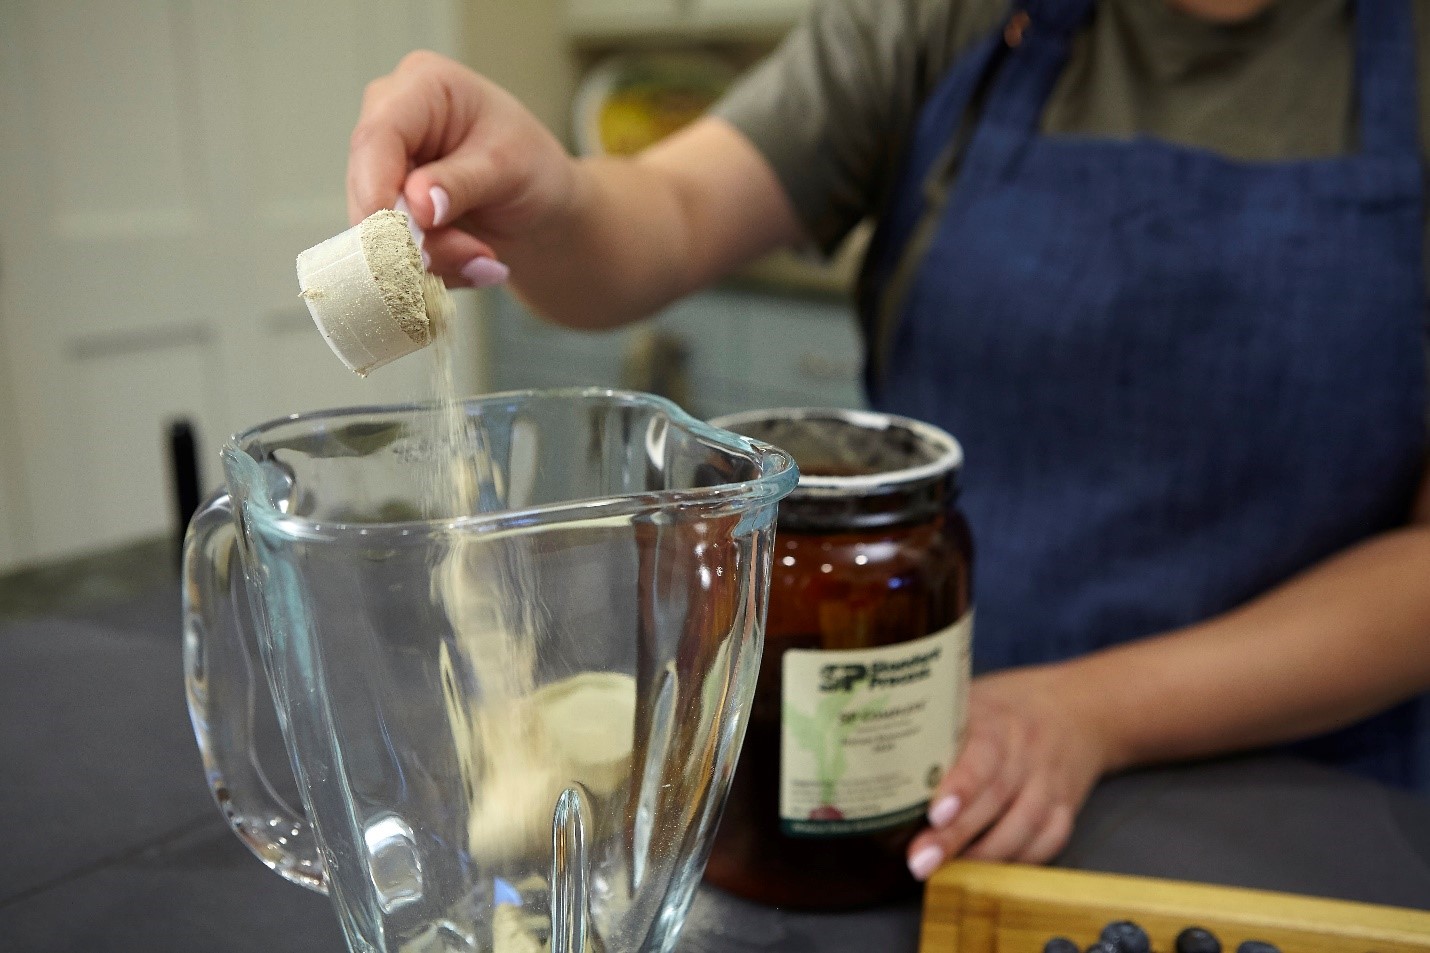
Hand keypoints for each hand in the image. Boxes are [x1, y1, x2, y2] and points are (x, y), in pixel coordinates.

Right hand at [346, 50, 575, 286]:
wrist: (541, 208)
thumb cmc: (533, 169)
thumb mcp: (510, 169)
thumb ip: (462, 183)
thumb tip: (418, 205)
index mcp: (422, 86)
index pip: (378, 135)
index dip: (378, 188)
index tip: (399, 237)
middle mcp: (389, 121)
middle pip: (367, 187)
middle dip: (415, 238)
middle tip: (473, 258)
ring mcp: (383, 168)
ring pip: (375, 230)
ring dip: (432, 261)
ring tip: (484, 263)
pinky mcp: (385, 210)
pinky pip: (389, 253)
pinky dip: (432, 271)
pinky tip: (472, 266)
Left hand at [905, 665, 1111, 877]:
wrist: (1077, 708)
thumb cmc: (1004, 708)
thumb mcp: (970, 700)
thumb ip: (936, 728)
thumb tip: (875, 761)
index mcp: (997, 719)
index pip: (981, 753)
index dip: (961, 785)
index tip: (935, 813)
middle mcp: (1027, 750)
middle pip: (995, 797)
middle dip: (956, 835)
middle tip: (921, 861)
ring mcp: (1050, 780)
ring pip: (1025, 825)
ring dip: (985, 856)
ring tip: (947, 874)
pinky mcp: (1067, 806)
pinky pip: (1049, 840)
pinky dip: (1020, 861)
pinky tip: (988, 872)